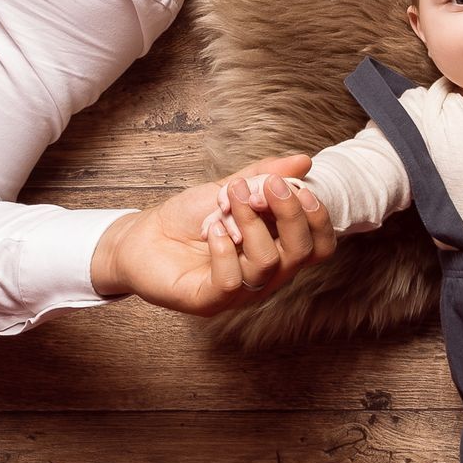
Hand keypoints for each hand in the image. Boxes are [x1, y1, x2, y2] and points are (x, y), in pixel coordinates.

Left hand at [90, 153, 333, 314]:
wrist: (142, 236)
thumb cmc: (188, 216)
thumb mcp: (230, 187)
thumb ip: (265, 176)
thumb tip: (303, 161)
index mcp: (277, 248)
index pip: (320, 246)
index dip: (318, 218)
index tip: (297, 186)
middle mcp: (265, 274)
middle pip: (302, 254)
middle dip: (291, 214)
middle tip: (267, 186)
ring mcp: (238, 292)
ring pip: (268, 265)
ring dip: (252, 224)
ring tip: (231, 200)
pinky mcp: (207, 301)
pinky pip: (230, 282)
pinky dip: (224, 250)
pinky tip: (213, 230)